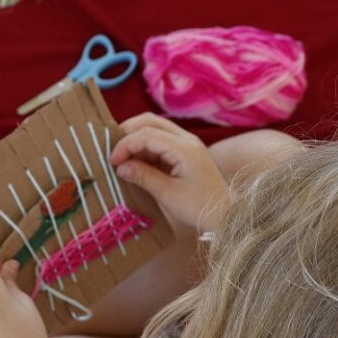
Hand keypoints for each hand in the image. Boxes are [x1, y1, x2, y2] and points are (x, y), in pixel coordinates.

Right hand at [109, 113, 229, 231]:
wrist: (225, 215)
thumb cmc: (198, 207)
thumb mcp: (167, 194)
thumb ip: (143, 176)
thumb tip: (120, 167)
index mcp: (184, 148)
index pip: (147, 134)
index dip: (125, 144)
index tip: (112, 162)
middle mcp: (187, 139)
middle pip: (151, 122)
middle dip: (128, 132)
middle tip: (112, 149)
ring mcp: (188, 144)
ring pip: (156, 129)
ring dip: (136, 139)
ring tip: (121, 157)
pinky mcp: (186, 153)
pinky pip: (162, 142)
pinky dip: (145, 148)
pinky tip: (135, 162)